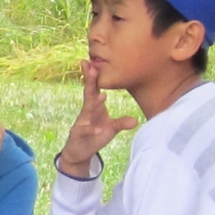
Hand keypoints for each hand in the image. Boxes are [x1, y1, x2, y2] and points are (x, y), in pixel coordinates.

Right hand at [59, 61, 137, 176]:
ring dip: (93, 103)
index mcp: (94, 107)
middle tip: (91, 68)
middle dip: (90, 82)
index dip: (94, 77)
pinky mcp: (79, 135)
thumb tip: (136, 120)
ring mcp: (82, 123)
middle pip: (88, 94)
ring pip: (87, 110)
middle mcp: (86, 112)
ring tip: (101, 95)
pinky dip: (92, 130)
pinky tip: (99, 130)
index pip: (94, 89)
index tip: (92, 63)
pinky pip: (86, 131)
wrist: (79, 152)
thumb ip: (121, 123)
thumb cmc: (94, 136)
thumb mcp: (110, 129)